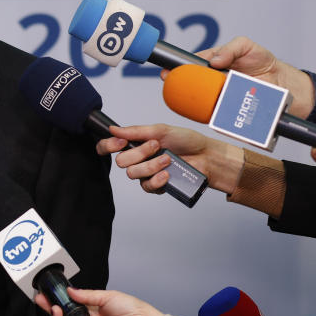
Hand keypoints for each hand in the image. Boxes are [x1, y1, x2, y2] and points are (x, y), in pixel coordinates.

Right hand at [36, 288, 164, 315]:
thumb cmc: (131, 309)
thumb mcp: (105, 296)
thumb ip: (86, 295)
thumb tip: (70, 291)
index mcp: (91, 312)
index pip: (69, 309)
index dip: (56, 304)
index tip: (45, 297)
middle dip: (52, 313)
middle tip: (45, 303)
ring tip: (57, 313)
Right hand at [97, 124, 243, 194]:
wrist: (206, 157)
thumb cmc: (187, 141)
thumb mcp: (160, 130)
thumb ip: (135, 131)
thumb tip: (113, 129)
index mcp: (136, 143)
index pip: (109, 147)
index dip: (108, 146)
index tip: (121, 142)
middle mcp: (138, 158)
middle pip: (121, 162)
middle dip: (139, 153)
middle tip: (156, 146)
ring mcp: (146, 173)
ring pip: (133, 174)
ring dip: (151, 165)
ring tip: (168, 159)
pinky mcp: (157, 186)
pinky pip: (146, 187)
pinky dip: (156, 179)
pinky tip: (167, 174)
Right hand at [171, 36, 314, 117]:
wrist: (285, 84)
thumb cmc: (263, 62)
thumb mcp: (246, 46)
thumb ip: (230, 48)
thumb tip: (214, 61)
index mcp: (212, 67)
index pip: (190, 67)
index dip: (176, 70)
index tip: (167, 73)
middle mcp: (213, 84)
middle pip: (191, 88)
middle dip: (180, 89)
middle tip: (175, 88)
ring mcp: (220, 99)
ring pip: (203, 105)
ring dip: (200, 105)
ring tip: (203, 102)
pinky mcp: (229, 114)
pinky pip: (219, 119)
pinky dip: (217, 119)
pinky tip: (217, 116)